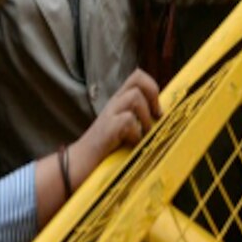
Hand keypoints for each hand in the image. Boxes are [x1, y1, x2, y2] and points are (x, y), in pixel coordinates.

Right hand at [67, 69, 161, 185]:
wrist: (79, 164)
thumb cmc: (106, 148)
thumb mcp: (123, 127)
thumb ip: (138, 117)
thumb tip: (163, 116)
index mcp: (119, 100)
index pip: (138, 76)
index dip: (152, 86)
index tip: (157, 109)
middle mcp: (114, 103)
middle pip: (137, 77)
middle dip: (152, 92)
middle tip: (156, 114)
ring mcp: (109, 114)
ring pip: (134, 97)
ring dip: (145, 116)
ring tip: (144, 133)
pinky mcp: (106, 129)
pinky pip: (127, 121)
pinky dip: (135, 134)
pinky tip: (132, 145)